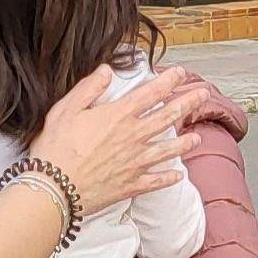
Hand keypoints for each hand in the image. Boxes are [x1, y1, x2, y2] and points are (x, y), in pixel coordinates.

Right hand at [30, 65, 189, 213]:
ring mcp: (135, 162)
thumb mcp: (66, 109)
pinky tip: (178, 175)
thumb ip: (89, 87)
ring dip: (185, 143)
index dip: (168, 81)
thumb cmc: (55, 148)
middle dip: (188, 103)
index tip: (181, 73)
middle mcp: (133, 137)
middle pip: (167, 117)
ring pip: (168, 150)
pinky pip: (156, 181)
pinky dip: (168, 178)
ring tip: (198, 138)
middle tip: (203, 95)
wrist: (55, 188)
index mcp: (118, 116)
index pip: (150, 93)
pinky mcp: (131, 185)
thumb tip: (107, 70)